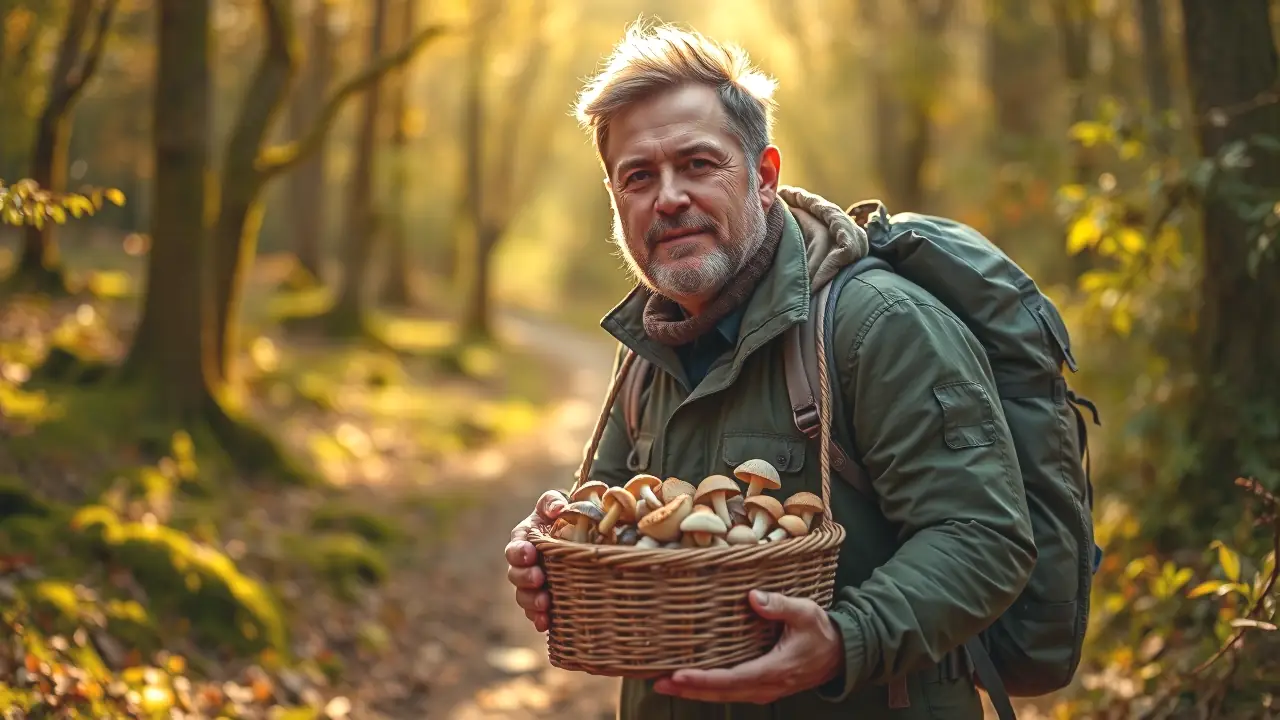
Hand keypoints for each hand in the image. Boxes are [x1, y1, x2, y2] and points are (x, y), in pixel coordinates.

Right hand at [505, 489, 567, 631]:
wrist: (577, 533)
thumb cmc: (562, 516)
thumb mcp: (555, 504)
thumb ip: (552, 502)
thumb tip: (558, 508)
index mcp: (524, 541)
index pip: (515, 549)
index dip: (520, 553)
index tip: (530, 554)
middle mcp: (524, 565)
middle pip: (516, 575)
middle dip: (526, 579)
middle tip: (539, 579)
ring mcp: (533, 584)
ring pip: (524, 596)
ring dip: (531, 602)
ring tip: (544, 605)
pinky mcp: (543, 598)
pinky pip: (536, 612)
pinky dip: (539, 619)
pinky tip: (546, 625)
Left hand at [653, 590, 844, 703]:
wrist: (840, 655)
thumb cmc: (821, 632)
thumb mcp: (805, 612)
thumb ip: (780, 605)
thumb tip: (753, 597)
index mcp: (774, 670)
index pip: (731, 679)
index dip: (703, 679)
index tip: (678, 674)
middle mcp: (765, 686)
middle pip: (720, 693)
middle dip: (688, 688)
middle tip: (658, 682)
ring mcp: (762, 690)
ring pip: (722, 695)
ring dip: (694, 691)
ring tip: (665, 683)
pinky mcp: (760, 687)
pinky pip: (729, 692)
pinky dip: (707, 688)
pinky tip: (690, 681)